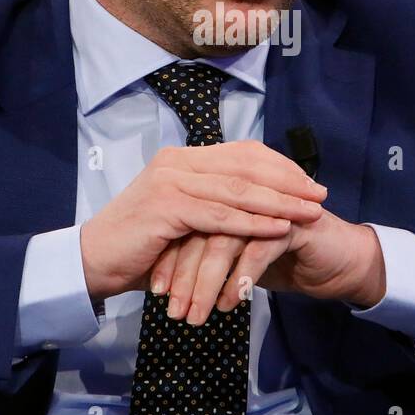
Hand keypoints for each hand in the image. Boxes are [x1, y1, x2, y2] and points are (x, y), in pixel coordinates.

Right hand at [79, 140, 327, 301]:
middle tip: (321, 194)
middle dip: (288, 181)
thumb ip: (212, 204)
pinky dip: (253, 222)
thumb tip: (256, 204)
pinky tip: (279, 228)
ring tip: (310, 212)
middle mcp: (177, 162)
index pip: (242, 152)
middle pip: (246, 166)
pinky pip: (220, 215)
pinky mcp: (166, 208)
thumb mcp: (181, 217)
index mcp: (182, 159)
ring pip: (238, 190)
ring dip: (280, 202)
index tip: (309, 182)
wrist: (94, 261)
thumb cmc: (140, 245)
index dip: (279, 166)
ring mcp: (170, 182)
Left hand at [151, 207, 386, 325]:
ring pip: (225, 240)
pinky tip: (228, 303)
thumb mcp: (240, 256)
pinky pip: (256, 251)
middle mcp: (247, 193)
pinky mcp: (293, 223)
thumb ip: (209, 252)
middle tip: (172, 309)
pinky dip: (238, 280)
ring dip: (206, 282)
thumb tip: (170, 272)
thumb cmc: (287, 259)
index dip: (169, 255)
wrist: (340, 264)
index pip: (187, 218)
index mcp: (231, 192)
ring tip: (194, 315)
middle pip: (201, 227)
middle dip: (183, 273)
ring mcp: (271, 205)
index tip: (155, 290)